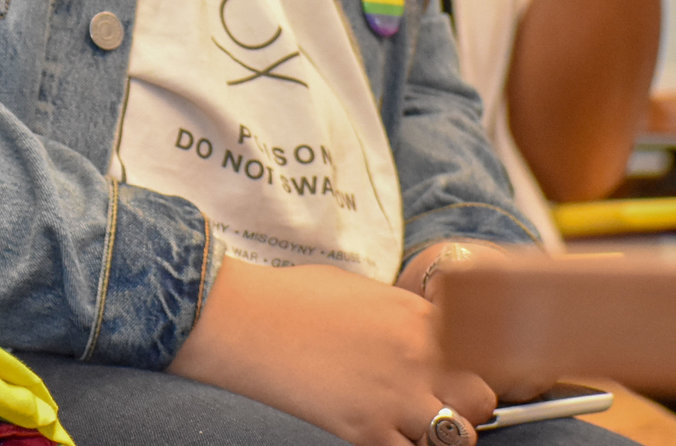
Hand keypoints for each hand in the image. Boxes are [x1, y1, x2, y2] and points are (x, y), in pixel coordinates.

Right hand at [168, 259, 497, 445]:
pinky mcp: (368, 430)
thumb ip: (398, 314)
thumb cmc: (286, 297)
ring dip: (436, 432)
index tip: (448, 372)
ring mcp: (397, 397)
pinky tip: (377, 433)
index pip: (479, 351)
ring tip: (404, 423)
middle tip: (430, 401)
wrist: (238, 319)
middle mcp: (418, 356)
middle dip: (462, 403)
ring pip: (458, 436)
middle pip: (481, 397)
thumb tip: (412, 332)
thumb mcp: (356, 289)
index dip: (464, 365)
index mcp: (415, 316)